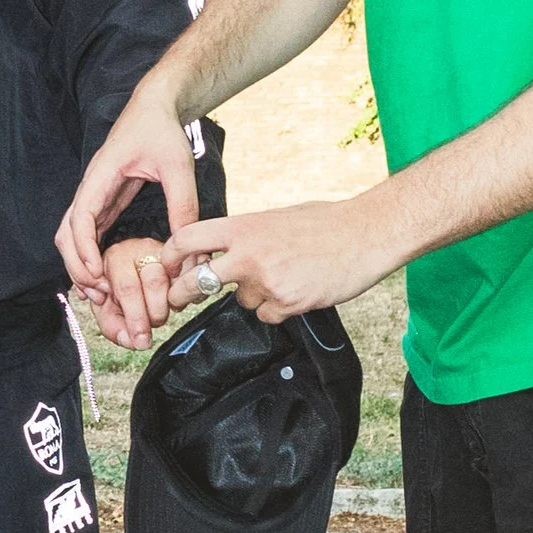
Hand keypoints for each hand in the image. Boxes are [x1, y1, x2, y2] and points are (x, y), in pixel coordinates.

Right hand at [56, 79, 200, 311]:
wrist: (154, 107)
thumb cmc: (161, 130)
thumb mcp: (178, 165)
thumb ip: (183, 203)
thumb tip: (187, 246)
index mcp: (101, 175)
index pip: (81, 215)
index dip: (84, 247)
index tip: (96, 272)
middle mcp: (91, 188)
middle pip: (67, 233)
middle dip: (76, 264)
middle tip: (99, 292)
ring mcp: (95, 196)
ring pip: (72, 236)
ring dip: (80, 264)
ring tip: (100, 291)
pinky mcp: (104, 203)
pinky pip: (88, 235)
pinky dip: (90, 257)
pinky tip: (104, 277)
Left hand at [78, 236, 223, 350]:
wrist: (130, 264)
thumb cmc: (116, 285)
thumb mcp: (104, 306)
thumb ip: (112, 326)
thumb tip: (131, 341)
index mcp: (116, 259)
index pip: (127, 288)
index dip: (136, 318)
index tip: (141, 341)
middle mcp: (142, 249)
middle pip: (155, 282)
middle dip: (155, 313)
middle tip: (151, 323)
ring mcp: (166, 250)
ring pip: (177, 280)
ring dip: (173, 304)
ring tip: (163, 310)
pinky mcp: (186, 255)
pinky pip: (195, 278)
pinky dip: (189, 296)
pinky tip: (178, 299)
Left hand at [169, 193, 395, 325]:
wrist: (365, 235)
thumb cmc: (325, 222)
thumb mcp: (277, 218)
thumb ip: (248, 235)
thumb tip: (226, 251)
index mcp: (244, 227)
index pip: (189, 237)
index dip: (170, 254)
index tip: (167, 264)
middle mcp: (248, 254)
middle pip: (196, 282)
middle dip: (182, 294)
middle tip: (180, 300)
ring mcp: (266, 281)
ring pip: (241, 301)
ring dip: (255, 295)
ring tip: (286, 275)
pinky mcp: (286, 304)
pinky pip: (267, 314)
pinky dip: (278, 308)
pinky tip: (299, 289)